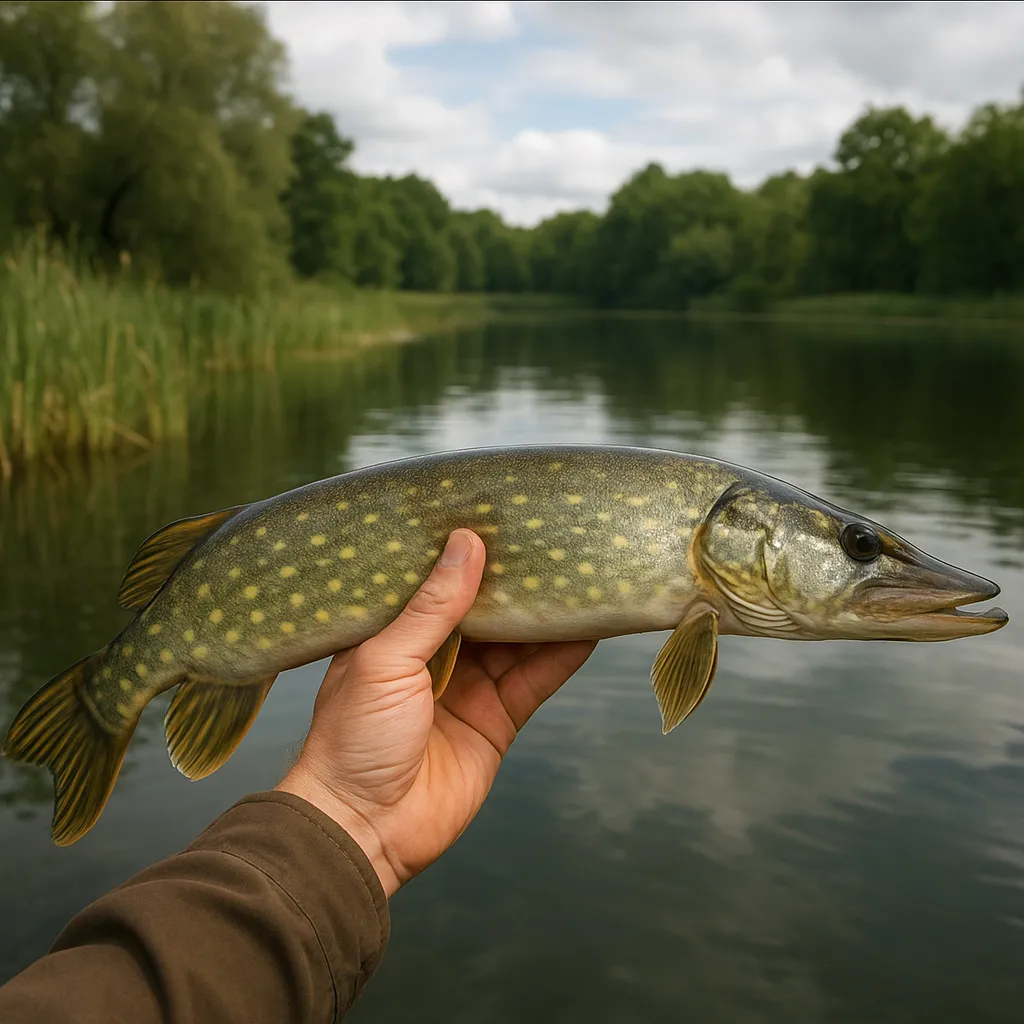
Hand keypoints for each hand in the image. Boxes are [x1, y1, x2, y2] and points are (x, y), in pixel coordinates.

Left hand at [275, 529, 596, 896]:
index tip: (502, 515)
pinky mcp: (498, 721)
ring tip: (584, 573)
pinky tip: (589, 627)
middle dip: (518, 579)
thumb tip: (467, 542)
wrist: (362, 829)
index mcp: (396, 632)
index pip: (440, 580)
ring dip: (548, 612)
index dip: (471, 552)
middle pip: (488, 608)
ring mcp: (469, 687)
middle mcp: (436, 655)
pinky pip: (536, 680)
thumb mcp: (385, 660)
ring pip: (519, 640)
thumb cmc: (353, 738)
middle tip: (555, 539)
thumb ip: (432, 606)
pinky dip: (563, 655)